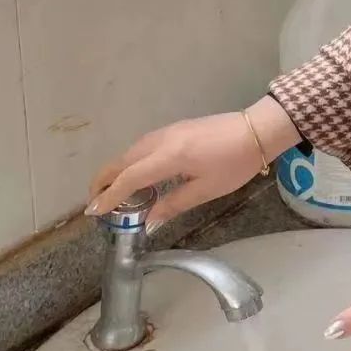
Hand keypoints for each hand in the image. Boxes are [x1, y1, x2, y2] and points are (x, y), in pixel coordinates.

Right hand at [87, 96, 300, 230]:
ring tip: (112, 192)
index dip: (109, 196)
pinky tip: (136, 175)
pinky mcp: (175, 129)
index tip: (93, 211)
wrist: (256, 130)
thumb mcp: (206, 190)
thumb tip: (147, 221)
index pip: (129, 178)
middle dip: (103, 181)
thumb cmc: (235, 163)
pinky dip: (130, 161)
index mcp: (169, 157)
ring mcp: (167, 131)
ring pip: (130, 151)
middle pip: (122, 160)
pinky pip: (143, 146)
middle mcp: (161, 140)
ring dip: (116, 170)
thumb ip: (173, 204)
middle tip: (95, 202)